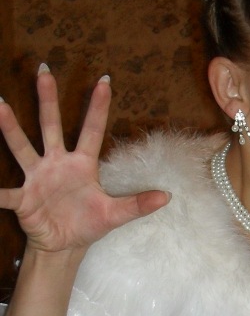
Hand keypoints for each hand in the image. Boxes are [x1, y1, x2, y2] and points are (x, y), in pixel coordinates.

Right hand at [0, 66, 169, 256]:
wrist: (65, 245)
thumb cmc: (88, 224)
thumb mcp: (115, 214)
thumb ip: (138, 204)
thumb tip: (167, 197)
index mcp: (82, 165)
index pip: (92, 130)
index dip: (98, 107)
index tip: (104, 80)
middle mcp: (57, 163)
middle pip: (51, 125)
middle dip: (48, 99)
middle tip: (44, 70)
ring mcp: (37, 178)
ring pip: (23, 148)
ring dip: (11, 128)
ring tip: (0, 106)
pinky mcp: (24, 199)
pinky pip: (7, 194)